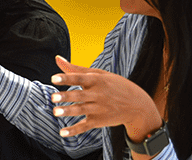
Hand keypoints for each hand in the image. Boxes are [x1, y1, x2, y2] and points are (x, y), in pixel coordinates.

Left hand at [49, 56, 163, 140]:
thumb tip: (57, 58)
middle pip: (80, 95)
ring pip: (81, 110)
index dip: (67, 78)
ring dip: (68, 111)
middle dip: (66, 96)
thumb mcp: (100, 74)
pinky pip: (85, 126)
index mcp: (97, 80)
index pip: (80, 78)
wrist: (138, 106)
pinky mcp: (99, 121)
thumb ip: (76, 69)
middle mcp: (98, 95)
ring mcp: (99, 109)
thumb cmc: (115, 86)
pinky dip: (74, 130)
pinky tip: (63, 133)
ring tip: (55, 112)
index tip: (53, 78)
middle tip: (53, 97)